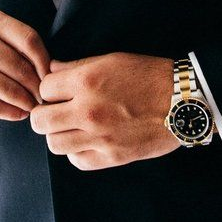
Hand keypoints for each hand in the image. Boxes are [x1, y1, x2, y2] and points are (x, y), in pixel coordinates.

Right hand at [0, 7, 49, 120]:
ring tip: (34, 106)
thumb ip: (16, 40)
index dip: (45, 60)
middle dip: (37, 86)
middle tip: (45, 97)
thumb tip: (50, 69)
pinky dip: (11, 112)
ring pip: (8, 88)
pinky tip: (19, 113)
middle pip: (20, 67)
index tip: (51, 75)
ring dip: (26, 101)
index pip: (29, 40)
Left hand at [29, 51, 180, 169]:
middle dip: (43, 113)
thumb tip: (52, 70)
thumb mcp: (111, 59)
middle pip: (40, 120)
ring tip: (71, 126)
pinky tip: (87, 139)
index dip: (49, 87)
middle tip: (56, 110)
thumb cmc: (148, 74)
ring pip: (54, 144)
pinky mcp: (111, 157)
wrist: (181, 101)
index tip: (58, 90)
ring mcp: (99, 137)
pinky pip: (77, 161)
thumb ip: (78, 66)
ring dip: (58, 133)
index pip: (44, 88)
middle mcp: (88, 110)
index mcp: (87, 81)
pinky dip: (77, 151)